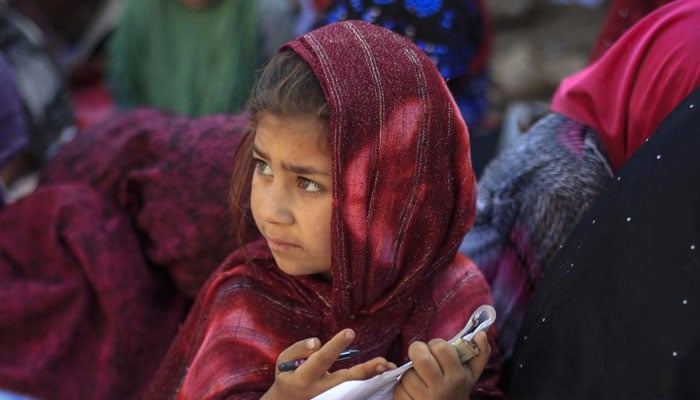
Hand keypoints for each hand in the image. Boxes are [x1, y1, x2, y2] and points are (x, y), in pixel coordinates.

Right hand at [262, 329, 394, 399]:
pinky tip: (386, 368)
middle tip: (381, 361)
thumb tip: (317, 342)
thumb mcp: (284, 360)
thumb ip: (299, 349)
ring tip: (388, 365)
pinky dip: (372, 376)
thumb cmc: (288, 375)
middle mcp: (322, 388)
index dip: (336, 346)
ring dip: (373, 374)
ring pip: (356, 384)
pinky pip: (358, 385)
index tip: (350, 332)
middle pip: (346, 378)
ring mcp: (333, 393)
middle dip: (364, 370)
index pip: (323, 359)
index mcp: (305, 377)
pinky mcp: (340, 394)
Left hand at [393, 331, 490, 399]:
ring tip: (419, 377)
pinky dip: (402, 388)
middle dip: (417, 350)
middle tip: (419, 354)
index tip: (436, 350)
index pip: (441, 347)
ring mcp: (425, 399)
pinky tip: (412, 390)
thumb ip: (481, 352)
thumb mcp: (471, 374)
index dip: (435, 344)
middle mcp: (442, 388)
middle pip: (421, 358)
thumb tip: (481, 334)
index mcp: (457, 376)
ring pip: (407, 374)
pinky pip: (398, 389)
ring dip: (410, 372)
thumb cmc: (458, 389)